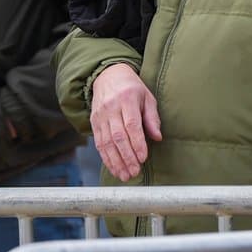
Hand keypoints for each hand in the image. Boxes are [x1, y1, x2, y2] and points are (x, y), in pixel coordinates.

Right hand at [89, 62, 162, 180]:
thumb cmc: (132, 88)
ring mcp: (100, 116)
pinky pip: (98, 143)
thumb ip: (152, 118)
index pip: (131, 124)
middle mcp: (111, 108)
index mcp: (127, 99)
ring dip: (116, 162)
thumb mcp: (147, 97)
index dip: (137, 143)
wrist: (108, 76)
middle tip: (135, 172)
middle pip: (118, 136)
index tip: (143, 158)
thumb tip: (158, 138)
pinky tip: (114, 168)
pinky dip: (106, 158)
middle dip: (127, 157)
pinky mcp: (94, 122)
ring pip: (106, 142)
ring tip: (125, 175)